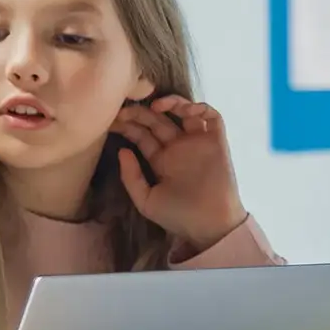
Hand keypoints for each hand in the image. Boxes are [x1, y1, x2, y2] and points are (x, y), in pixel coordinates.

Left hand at [111, 96, 247, 252]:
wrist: (209, 226)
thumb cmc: (178, 216)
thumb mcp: (146, 200)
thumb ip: (131, 177)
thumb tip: (122, 150)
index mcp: (160, 160)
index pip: (142, 134)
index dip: (128, 125)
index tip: (112, 120)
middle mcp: (177, 148)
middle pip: (157, 121)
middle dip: (140, 112)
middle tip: (125, 109)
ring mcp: (197, 143)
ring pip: (184, 113)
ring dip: (170, 103)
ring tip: (155, 106)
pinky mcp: (217, 142)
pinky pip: (211, 117)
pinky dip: (199, 108)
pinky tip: (184, 110)